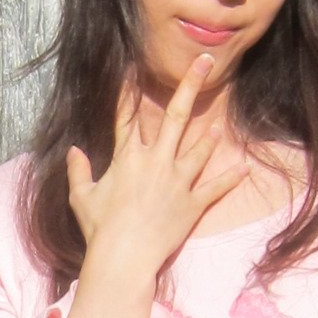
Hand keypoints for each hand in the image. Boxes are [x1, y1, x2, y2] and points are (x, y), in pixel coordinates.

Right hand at [65, 55, 246, 274]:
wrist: (124, 256)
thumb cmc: (100, 228)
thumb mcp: (82, 197)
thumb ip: (78, 171)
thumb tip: (73, 151)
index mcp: (128, 157)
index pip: (127, 116)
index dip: (128, 91)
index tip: (132, 68)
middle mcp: (157, 161)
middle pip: (175, 116)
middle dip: (191, 85)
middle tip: (205, 61)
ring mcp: (178, 181)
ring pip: (199, 149)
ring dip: (209, 136)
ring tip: (218, 125)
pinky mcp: (192, 204)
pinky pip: (215, 188)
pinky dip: (230, 179)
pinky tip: (243, 168)